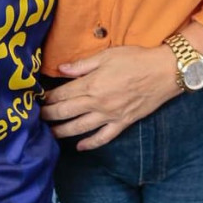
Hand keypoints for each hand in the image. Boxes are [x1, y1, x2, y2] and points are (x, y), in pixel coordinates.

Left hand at [40, 46, 182, 150]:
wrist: (164, 72)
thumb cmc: (136, 59)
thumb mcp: (107, 55)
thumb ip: (83, 64)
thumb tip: (61, 69)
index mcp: (92, 84)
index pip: (62, 94)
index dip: (48, 97)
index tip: (38, 99)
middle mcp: (98, 103)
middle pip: (65, 113)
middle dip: (48, 115)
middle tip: (38, 117)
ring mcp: (110, 115)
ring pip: (79, 128)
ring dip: (62, 132)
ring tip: (50, 134)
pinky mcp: (122, 123)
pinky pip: (103, 138)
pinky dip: (90, 144)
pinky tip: (79, 146)